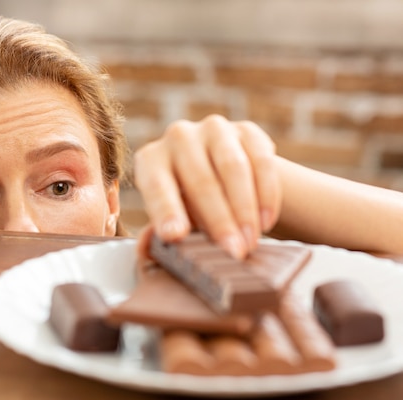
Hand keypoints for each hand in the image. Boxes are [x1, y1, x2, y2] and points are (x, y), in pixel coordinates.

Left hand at [134, 115, 281, 258]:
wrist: (214, 171)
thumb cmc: (183, 202)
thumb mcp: (168, 215)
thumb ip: (161, 230)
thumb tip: (152, 246)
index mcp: (150, 160)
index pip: (157, 187)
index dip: (166, 211)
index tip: (176, 236)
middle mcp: (178, 137)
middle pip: (201, 180)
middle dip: (219, 221)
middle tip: (233, 252)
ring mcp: (213, 129)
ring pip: (234, 168)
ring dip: (245, 210)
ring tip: (251, 242)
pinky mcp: (245, 129)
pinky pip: (261, 161)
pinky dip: (266, 194)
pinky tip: (266, 221)